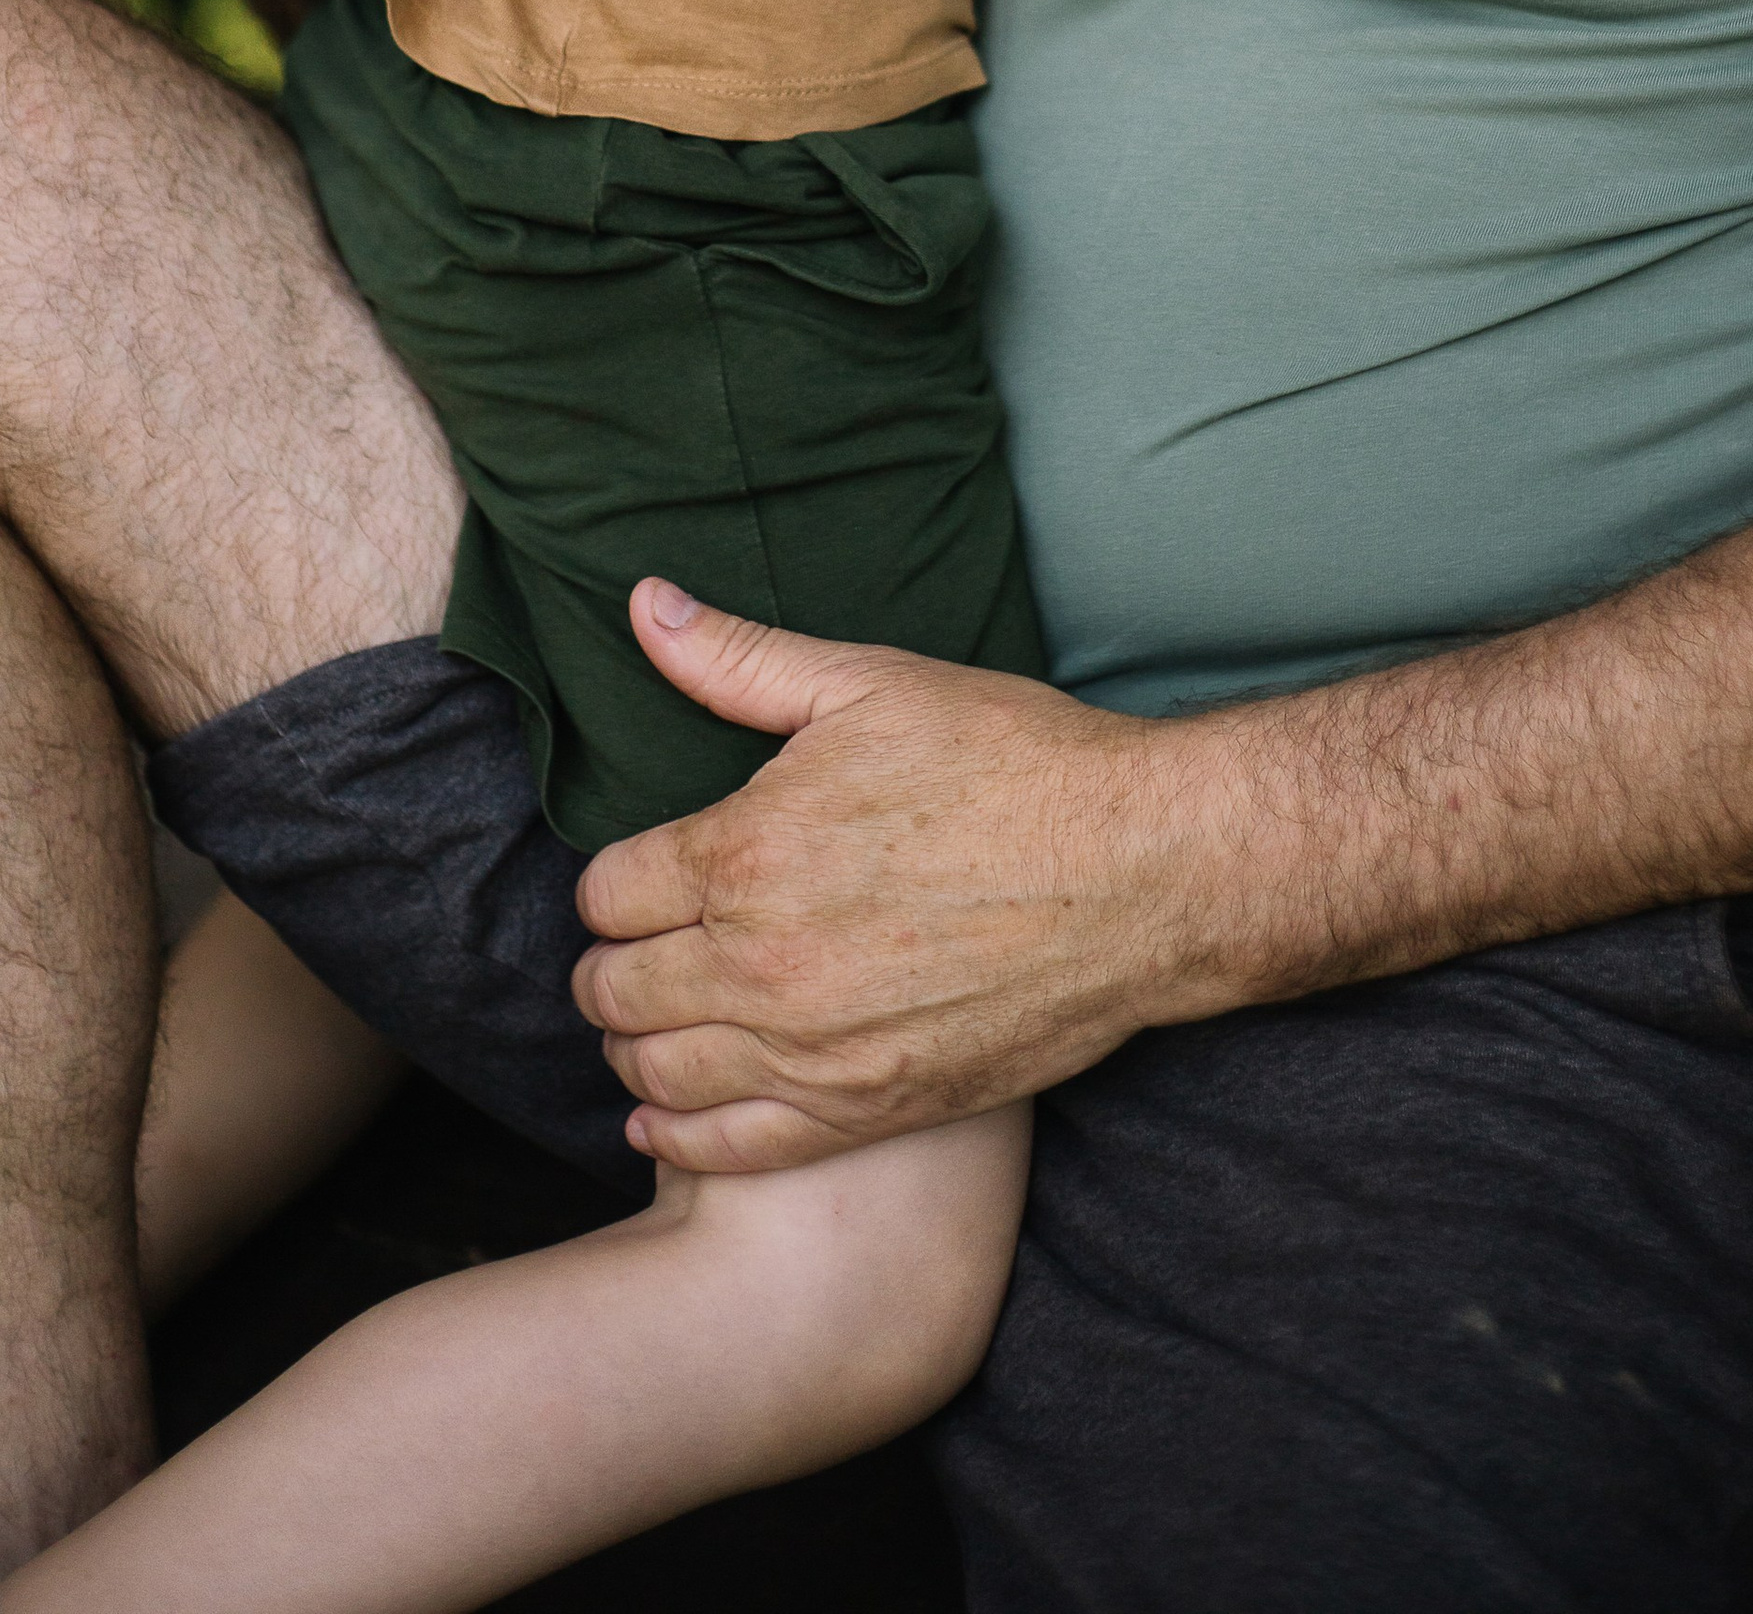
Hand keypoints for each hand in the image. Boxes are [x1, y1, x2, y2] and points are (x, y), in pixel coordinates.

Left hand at [571, 584, 1249, 1172]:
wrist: (1142, 870)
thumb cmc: (1015, 761)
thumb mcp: (873, 682)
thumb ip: (741, 658)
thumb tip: (644, 605)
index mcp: (749, 848)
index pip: (610, 891)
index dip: (613, 884)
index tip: (637, 882)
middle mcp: (762, 960)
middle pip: (617, 990)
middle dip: (610, 967)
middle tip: (632, 951)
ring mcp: (814, 1048)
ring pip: (658, 1072)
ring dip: (635, 1048)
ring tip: (648, 1024)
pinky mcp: (868, 1109)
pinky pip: (731, 1147)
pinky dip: (679, 1136)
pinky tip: (662, 1118)